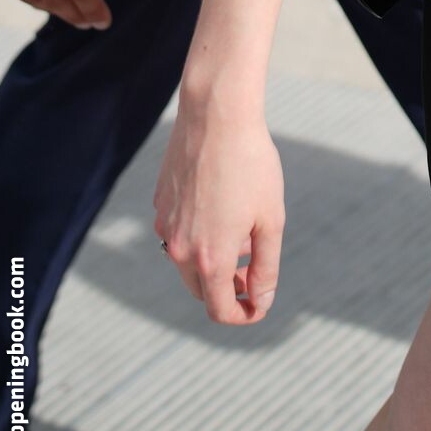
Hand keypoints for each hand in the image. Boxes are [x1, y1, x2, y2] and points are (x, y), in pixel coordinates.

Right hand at [154, 95, 284, 323]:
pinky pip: (178, 234)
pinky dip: (199, 234)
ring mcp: (164, 227)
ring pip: (188, 262)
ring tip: (242, 233)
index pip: (220, 311)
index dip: (243, 314)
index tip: (259, 303)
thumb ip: (266, 267)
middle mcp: (179, 250)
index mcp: (210, 258)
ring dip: (213, 261)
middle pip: (202, 290)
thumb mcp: (270, 219)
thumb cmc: (251, 164)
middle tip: (255, 269)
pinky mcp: (159, 205)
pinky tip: (221, 205)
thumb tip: (260, 301)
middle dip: (229, 289)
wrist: (216, 115)